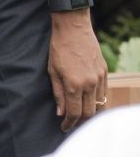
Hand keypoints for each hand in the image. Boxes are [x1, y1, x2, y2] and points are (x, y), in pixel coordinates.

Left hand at [48, 12, 108, 130]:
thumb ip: (58, 94)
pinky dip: (97, 102)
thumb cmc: (58, 50)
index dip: (69, 124)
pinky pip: (104, 93)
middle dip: (80, 122)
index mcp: (74, 84)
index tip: (63, 128)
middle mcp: (90, 83)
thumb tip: (61, 113)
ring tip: (80, 117)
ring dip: (90, 113)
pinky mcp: (104, 72)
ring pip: (99, 104)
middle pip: (89, 112)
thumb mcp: (52, 72)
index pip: (74, 113)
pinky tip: (89, 103)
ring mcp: (100, 77)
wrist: (73, 29)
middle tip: (71, 125)